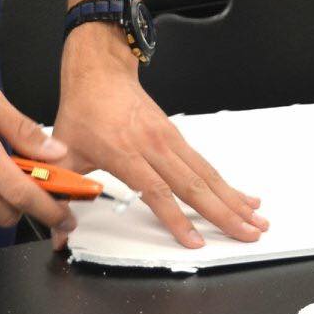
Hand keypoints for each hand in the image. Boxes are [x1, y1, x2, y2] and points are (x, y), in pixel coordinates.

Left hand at [52, 25, 267, 249]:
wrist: (101, 71)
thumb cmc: (83, 111)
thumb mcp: (64, 152)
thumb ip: (61, 190)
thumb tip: (55, 230)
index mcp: (125, 152)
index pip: (155, 190)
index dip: (176, 218)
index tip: (195, 242)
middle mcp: (154, 145)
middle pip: (194, 184)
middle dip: (224, 213)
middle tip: (249, 234)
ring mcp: (170, 139)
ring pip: (208, 174)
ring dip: (235, 199)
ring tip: (258, 220)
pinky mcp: (178, 136)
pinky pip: (206, 165)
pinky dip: (228, 184)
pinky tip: (245, 198)